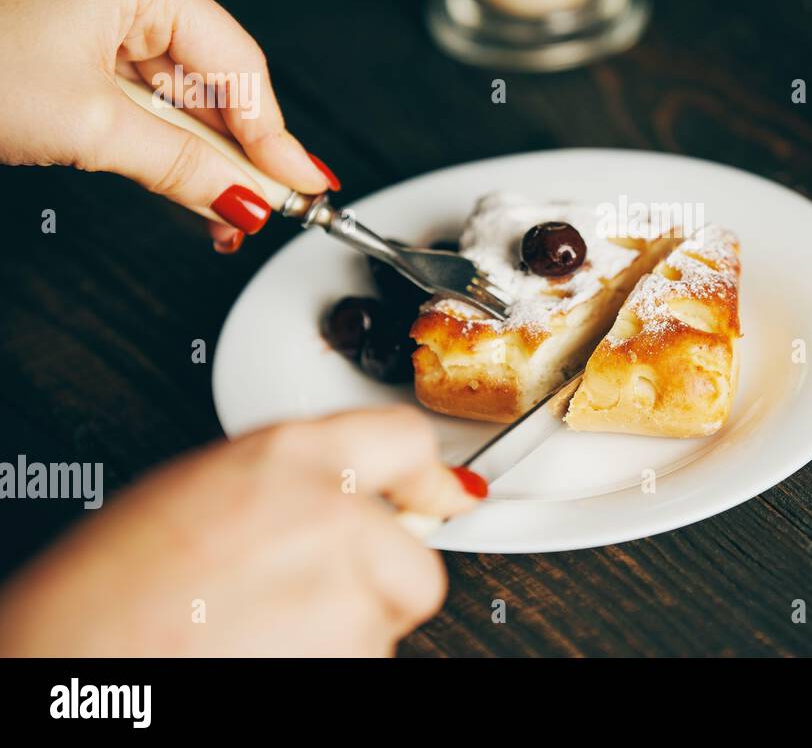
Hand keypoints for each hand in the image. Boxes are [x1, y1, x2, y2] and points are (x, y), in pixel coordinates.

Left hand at [0, 0, 336, 252]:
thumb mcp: (89, 129)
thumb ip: (184, 166)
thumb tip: (246, 199)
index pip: (237, 64)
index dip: (274, 135)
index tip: (303, 186)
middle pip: (211, 75)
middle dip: (237, 149)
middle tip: (268, 206)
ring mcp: (92, 1)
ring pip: (175, 88)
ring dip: (199, 152)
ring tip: (225, 208)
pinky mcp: (67, 32)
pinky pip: (137, 88)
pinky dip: (159, 137)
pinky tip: (183, 178)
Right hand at [0, 407, 484, 655]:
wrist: (70, 666)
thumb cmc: (106, 592)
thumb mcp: (200, 492)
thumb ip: (289, 483)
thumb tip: (348, 497)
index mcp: (287, 456)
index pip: (406, 440)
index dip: (429, 476)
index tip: (447, 494)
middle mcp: (331, 511)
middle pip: (415, 555)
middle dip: (382, 583)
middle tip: (316, 602)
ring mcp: (345, 584)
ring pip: (389, 616)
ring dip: (347, 630)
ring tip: (264, 632)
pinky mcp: (350, 651)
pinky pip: (367, 658)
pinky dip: (330, 663)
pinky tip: (267, 654)